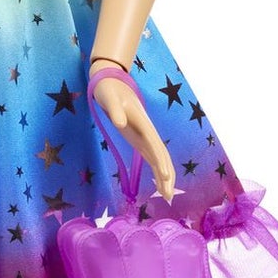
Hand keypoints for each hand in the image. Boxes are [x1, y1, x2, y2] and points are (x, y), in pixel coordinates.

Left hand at [92, 70, 177, 201]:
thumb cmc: (109, 90)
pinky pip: (152, 157)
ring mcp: (144, 136)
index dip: (161, 161)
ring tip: (166, 196)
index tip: (166, 176)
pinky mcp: (139, 139)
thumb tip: (120, 124)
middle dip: (166, 174)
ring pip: (159, 158)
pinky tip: (158, 184)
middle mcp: (147, 131)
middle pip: (161, 155)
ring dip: (164, 176)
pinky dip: (157, 170)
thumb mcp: (109, 98)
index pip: (154, 144)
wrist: (110, 82)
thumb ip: (115, 110)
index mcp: (143, 122)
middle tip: (168, 195)